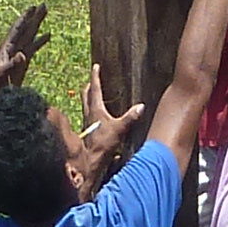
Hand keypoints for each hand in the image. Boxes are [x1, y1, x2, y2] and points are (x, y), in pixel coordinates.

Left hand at [0, 6, 49, 99]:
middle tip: (42, 5)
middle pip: (25, 28)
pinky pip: (34, 47)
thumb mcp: (2, 74)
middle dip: (33, 17)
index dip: (25, 18)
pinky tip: (48, 34)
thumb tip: (23, 54)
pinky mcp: (23, 60)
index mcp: (6, 47)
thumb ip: (12, 64)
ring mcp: (18, 53)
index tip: (32, 8)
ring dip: (37, 24)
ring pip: (30, 35)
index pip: (17, 29)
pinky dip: (41, 40)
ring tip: (44, 12)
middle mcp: (13, 47)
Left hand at [70, 73, 148, 190]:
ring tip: (95, 93)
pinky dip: (92, 108)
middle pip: (86, 94)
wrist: (92, 160)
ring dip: (89, 96)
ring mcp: (87, 121)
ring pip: (86, 103)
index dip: (95, 76)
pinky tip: (99, 114)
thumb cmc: (103, 144)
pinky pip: (89, 113)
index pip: (95, 88)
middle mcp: (89, 113)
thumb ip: (131, 117)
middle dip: (90, 85)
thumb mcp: (120, 129)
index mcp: (96, 109)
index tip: (95, 66)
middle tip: (93, 79)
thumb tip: (141, 106)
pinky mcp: (89, 129)